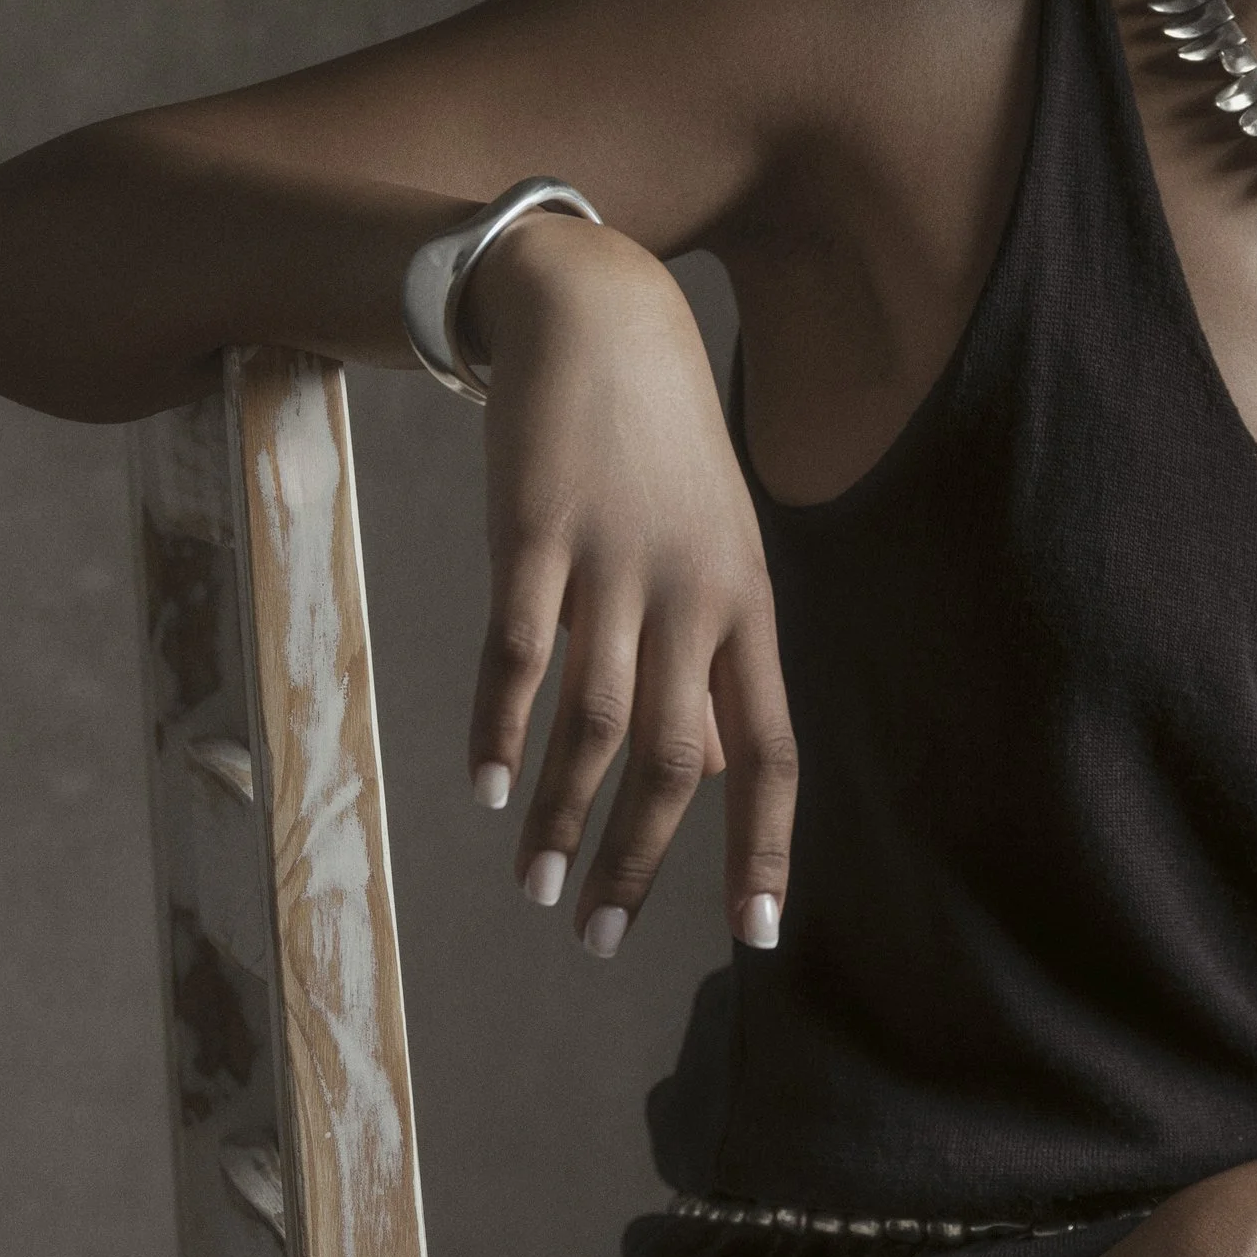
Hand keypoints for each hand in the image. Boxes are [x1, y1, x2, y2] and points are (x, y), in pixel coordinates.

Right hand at [464, 216, 797, 953]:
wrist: (600, 317)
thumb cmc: (658, 452)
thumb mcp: (713, 551)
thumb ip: (710, 663)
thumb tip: (711, 774)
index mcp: (747, 606)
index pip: (773, 751)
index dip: (766, 847)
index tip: (757, 937)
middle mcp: (694, 593)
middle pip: (679, 761)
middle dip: (640, 863)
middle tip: (598, 939)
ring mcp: (615, 563)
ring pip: (597, 724)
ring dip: (561, 817)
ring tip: (533, 887)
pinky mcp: (537, 534)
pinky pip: (519, 654)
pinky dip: (501, 730)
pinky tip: (483, 789)